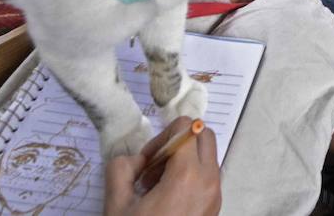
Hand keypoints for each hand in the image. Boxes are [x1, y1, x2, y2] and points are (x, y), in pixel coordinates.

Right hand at [104, 118, 220, 215]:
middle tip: (154, 167)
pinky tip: (166, 199)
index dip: (162, 137)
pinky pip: (208, 177)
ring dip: (184, 160)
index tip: (146, 161)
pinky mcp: (215, 208)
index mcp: (188, 175)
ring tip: (156, 186)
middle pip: (204, 136)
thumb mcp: (117, 203)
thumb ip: (121, 167)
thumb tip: (136, 159)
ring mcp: (216, 196)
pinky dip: (190, 176)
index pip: (187, 127)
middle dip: (178, 142)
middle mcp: (209, 181)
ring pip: (208, 156)